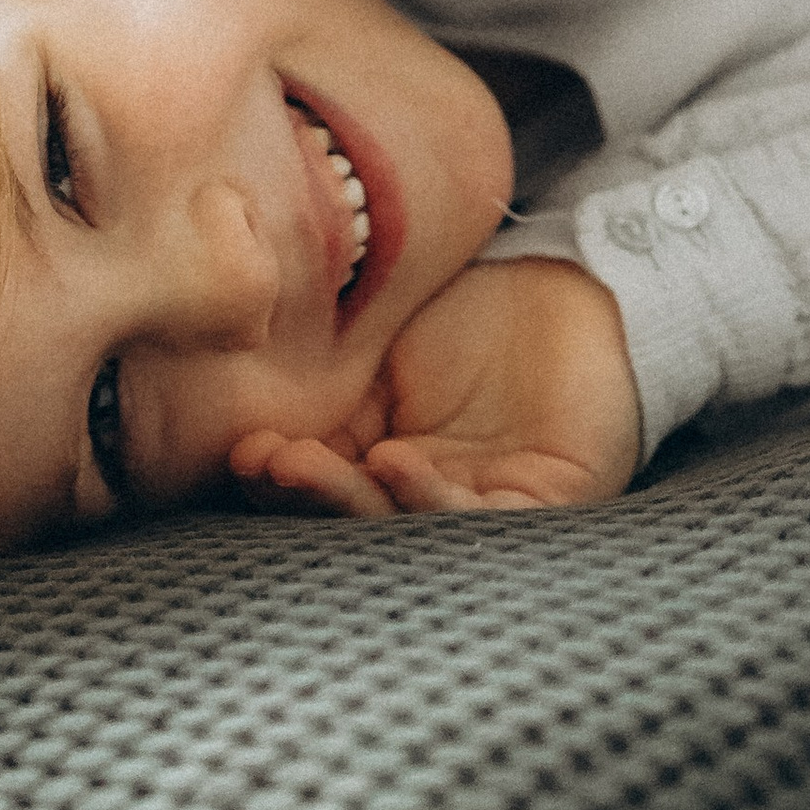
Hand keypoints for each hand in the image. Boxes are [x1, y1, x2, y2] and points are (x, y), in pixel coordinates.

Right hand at [228, 261, 641, 518]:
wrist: (568, 279)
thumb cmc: (466, 306)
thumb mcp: (376, 344)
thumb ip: (328, 385)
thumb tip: (242, 412)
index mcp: (379, 464)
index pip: (321, 487)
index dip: (277, 479)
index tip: (241, 451)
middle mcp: (427, 498)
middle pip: (356, 519)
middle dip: (304, 497)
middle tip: (264, 464)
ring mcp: (482, 505)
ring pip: (407, 530)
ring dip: (348, 502)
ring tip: (302, 465)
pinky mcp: (543, 503)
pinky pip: (482, 522)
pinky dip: (430, 499)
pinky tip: (392, 465)